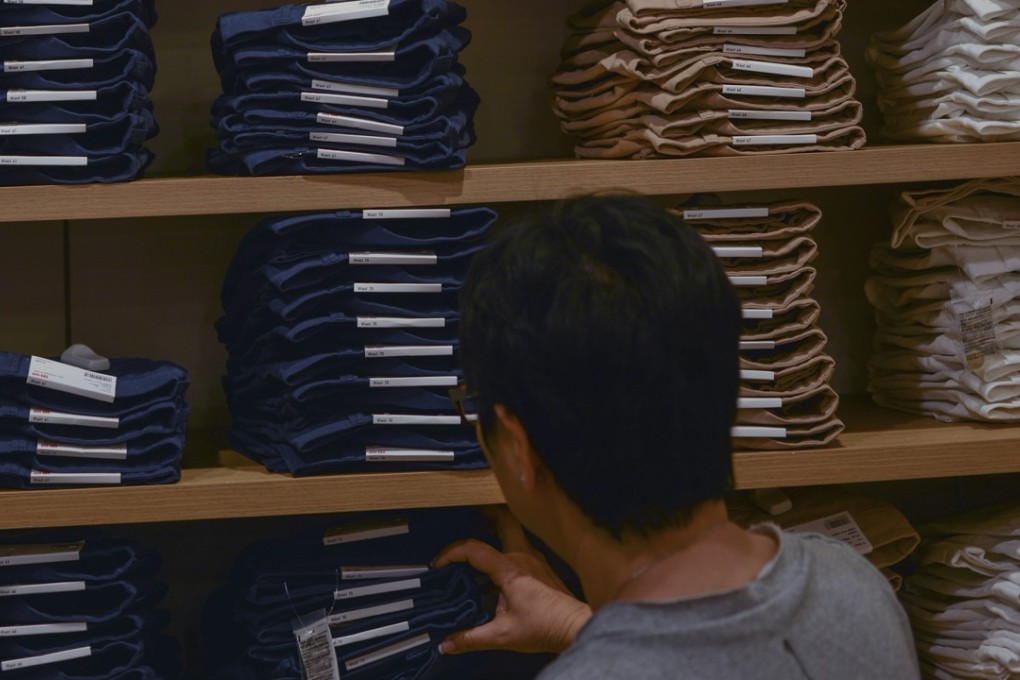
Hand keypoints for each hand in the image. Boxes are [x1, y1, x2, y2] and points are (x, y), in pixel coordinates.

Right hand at [433, 507, 591, 655]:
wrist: (576, 627)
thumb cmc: (544, 628)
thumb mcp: (502, 636)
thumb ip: (471, 638)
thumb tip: (446, 644)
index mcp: (509, 568)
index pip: (474, 549)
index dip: (451, 553)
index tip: (439, 565)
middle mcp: (523, 556)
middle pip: (502, 521)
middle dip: (483, 517)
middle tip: (464, 520)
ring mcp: (534, 559)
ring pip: (512, 533)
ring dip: (493, 534)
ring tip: (475, 546)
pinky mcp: (541, 567)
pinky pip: (519, 548)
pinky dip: (504, 550)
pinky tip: (495, 570)